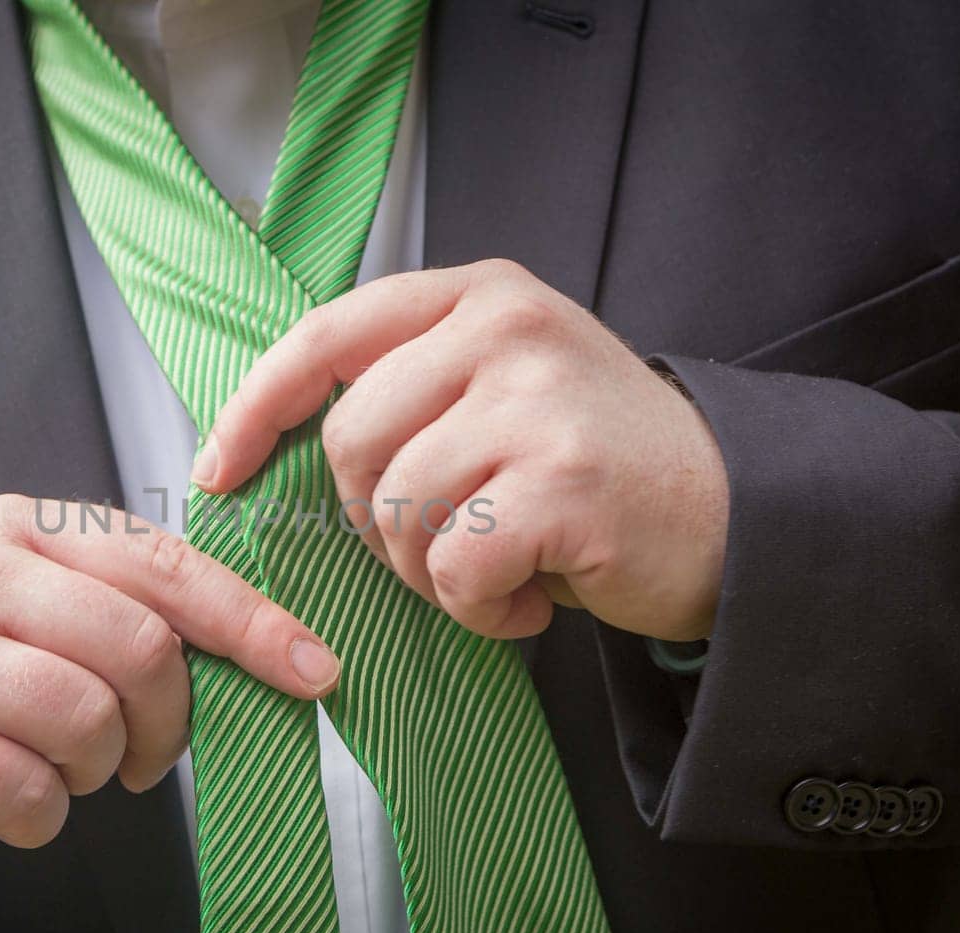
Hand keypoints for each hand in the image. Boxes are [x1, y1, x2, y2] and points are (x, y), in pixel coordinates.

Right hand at [0, 495, 338, 879]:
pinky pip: (27, 790)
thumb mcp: (39, 612)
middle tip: (144, 757)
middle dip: (167, 721)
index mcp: (24, 529)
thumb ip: (129, 610)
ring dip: (96, 770)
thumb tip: (267, 650)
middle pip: (139, 647)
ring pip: (86, 720)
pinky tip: (10, 803)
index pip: (164, 565)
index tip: (315, 670)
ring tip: (60, 770)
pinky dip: (40, 816)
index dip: (252, 622)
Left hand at [194, 259, 728, 642]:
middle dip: (372, 520)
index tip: (221, 469)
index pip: (326, 335)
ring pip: (397, 510)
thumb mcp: (506, 385)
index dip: (257, 407)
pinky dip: (477, 610)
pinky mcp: (563, 482)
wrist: (737, 513)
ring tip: (491, 573)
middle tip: (439, 545)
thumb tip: (275, 445)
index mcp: (479, 296)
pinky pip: (453, 567)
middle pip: (352, 441)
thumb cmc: (598, 464)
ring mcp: (537, 400)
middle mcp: (506, 330)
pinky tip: (527, 601)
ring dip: (428, 571)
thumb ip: (413, 386)